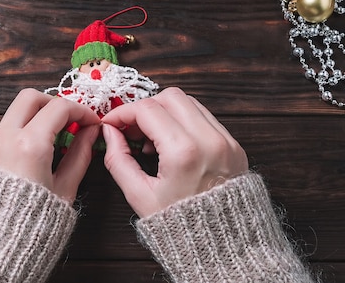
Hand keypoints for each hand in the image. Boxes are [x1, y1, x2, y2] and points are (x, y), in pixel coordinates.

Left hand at [0, 88, 100, 201]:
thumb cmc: (30, 228)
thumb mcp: (64, 191)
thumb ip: (79, 156)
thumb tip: (90, 134)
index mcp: (29, 145)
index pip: (59, 107)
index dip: (80, 111)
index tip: (89, 122)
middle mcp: (3, 138)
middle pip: (29, 98)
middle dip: (52, 103)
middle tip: (68, 121)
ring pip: (12, 116)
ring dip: (34, 120)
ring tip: (51, 145)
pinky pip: (0, 135)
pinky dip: (18, 137)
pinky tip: (29, 160)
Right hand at [101, 87, 247, 217]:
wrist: (225, 247)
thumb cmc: (183, 228)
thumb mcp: (139, 196)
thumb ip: (118, 160)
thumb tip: (110, 134)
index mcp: (184, 153)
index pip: (147, 110)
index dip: (123, 113)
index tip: (112, 123)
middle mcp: (209, 140)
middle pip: (169, 97)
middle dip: (145, 108)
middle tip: (131, 130)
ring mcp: (226, 141)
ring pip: (189, 102)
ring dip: (165, 112)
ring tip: (150, 139)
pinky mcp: (234, 146)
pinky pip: (205, 117)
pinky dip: (183, 121)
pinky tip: (170, 144)